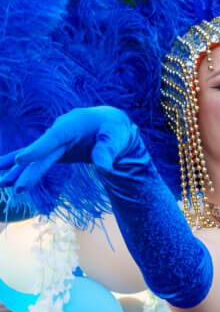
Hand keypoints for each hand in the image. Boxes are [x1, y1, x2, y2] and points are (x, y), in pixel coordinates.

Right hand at [0, 106, 134, 191]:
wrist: (109, 124)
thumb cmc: (114, 129)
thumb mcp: (117, 137)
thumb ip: (108, 150)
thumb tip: (105, 168)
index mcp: (72, 124)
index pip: (54, 138)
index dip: (38, 148)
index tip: (23, 159)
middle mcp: (58, 132)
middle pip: (42, 153)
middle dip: (29, 170)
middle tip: (17, 187)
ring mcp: (54, 142)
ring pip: (33, 157)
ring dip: (17, 170)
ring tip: (2, 183)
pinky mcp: (54, 151)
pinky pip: (35, 160)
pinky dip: (20, 168)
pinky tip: (5, 176)